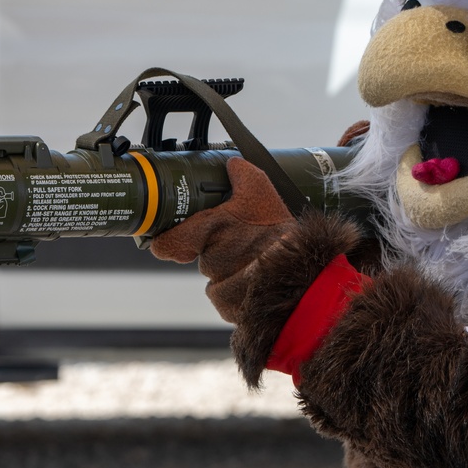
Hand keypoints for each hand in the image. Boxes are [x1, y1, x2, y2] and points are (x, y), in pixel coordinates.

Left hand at [151, 157, 295, 322]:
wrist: (302, 271)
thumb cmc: (278, 233)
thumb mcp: (262, 192)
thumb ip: (242, 174)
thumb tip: (233, 163)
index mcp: (210, 230)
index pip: (167, 244)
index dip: (166, 241)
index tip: (169, 236)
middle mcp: (211, 259)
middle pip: (199, 254)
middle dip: (214, 246)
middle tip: (237, 237)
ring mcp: (221, 284)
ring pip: (216, 272)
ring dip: (230, 264)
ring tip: (256, 254)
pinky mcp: (231, 304)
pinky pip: (227, 292)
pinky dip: (239, 284)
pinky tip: (258, 274)